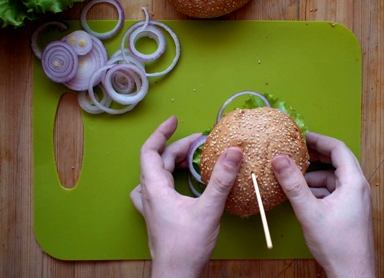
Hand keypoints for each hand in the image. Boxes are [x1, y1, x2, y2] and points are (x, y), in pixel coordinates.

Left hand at [130, 116, 242, 277]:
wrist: (177, 274)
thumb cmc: (186, 246)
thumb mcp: (209, 208)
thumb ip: (222, 179)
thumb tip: (234, 152)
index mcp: (155, 188)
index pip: (150, 151)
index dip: (161, 132)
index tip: (175, 121)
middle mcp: (150, 194)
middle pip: (159, 161)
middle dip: (179, 148)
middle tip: (201, 143)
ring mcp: (152, 206)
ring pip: (158, 174)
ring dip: (175, 162)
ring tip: (195, 158)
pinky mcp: (158, 216)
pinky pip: (159, 188)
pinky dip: (171, 178)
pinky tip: (181, 182)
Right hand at [272, 132, 375, 277]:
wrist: (352, 273)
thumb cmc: (337, 245)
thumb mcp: (309, 211)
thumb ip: (293, 184)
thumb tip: (279, 159)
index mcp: (354, 182)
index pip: (338, 148)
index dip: (319, 140)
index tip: (301, 136)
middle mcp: (358, 188)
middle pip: (337, 161)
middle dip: (315, 155)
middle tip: (295, 151)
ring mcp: (356, 200)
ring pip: (334, 177)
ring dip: (315, 174)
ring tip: (294, 175)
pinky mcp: (350, 210)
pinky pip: (334, 191)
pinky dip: (318, 188)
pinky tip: (303, 195)